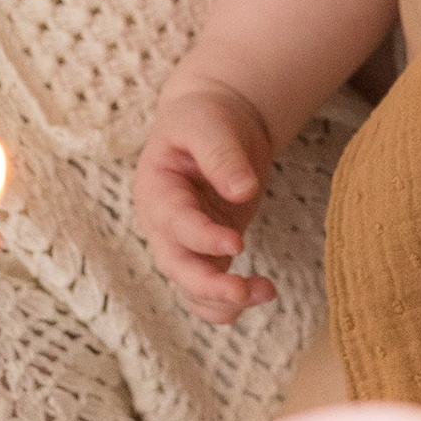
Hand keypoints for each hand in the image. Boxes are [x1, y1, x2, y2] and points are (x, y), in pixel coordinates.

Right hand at [134, 81, 279, 322]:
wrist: (214, 122)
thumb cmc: (205, 118)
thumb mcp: (209, 124)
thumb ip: (222, 156)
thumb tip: (243, 191)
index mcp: (156, 190)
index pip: (174, 222)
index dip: (202, 237)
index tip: (237, 243)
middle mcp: (163, 224)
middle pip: (175, 266)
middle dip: (207, 285)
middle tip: (241, 291)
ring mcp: (185, 242)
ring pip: (191, 288)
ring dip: (223, 300)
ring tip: (264, 292)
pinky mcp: (208, 252)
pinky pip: (210, 290)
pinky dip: (230, 302)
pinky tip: (262, 293)